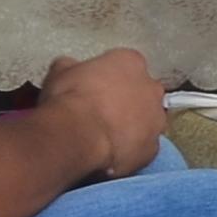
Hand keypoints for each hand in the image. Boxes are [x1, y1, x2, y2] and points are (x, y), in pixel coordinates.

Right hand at [40, 47, 164, 178]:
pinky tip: (111, 154)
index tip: (94, 88)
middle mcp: (151, 89)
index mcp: (131, 63)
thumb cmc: (69, 99)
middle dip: (127, 101)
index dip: (108, 78)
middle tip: (102, 112)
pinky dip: (131, 150)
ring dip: (133, 127)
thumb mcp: (60, 72)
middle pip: (143, 93)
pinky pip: (143, 148)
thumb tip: (68, 67)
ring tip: (106, 136)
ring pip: (148, 122)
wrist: (77, 135)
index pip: (126, 66)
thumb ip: (71, 66)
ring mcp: (156, 120)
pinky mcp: (152, 148)